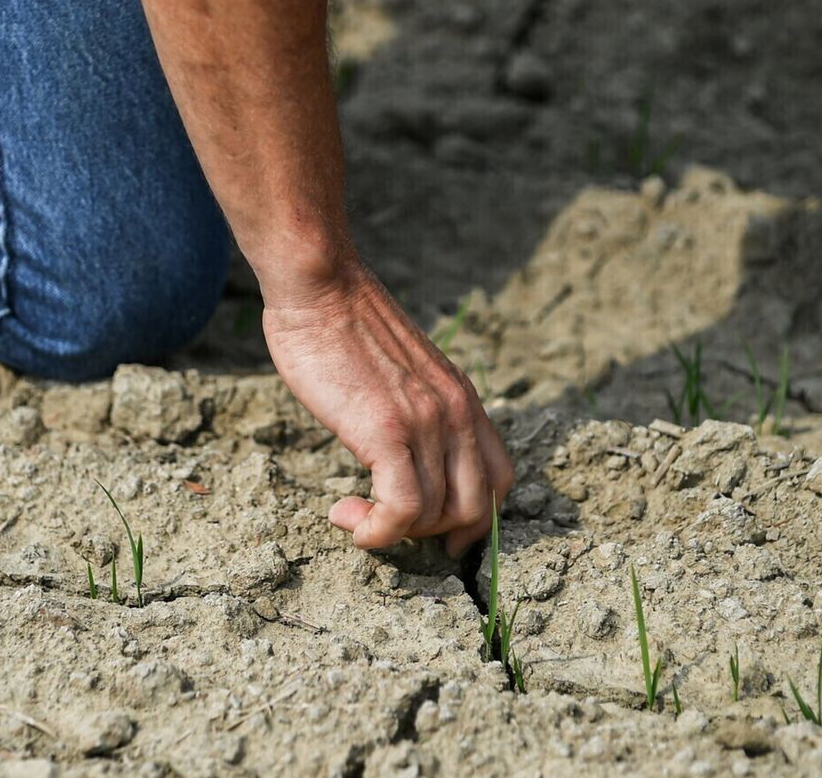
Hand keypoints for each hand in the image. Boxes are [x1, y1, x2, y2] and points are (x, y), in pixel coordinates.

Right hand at [261, 258, 515, 554]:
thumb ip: (416, 407)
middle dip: (432, 533)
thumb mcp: (402, 370)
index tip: (438, 534)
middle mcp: (456, 413)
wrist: (320, 286)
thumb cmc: (342, 323)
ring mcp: (426, 422)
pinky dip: (378, 532)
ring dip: (392, 532)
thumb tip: (400, 448)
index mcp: (462, 398)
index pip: (501, 478)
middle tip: (386, 524)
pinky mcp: (387, 430)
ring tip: (350, 515)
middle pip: (476, 507)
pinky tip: (349, 521)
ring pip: (435, 514)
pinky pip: (401, 508)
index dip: (476, 519)